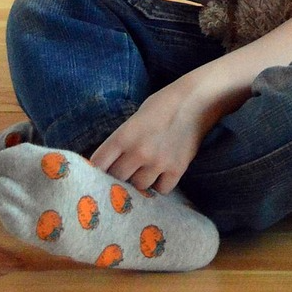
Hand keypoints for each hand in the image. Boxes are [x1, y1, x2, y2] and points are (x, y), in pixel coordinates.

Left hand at [90, 78, 214, 194]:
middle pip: (117, 178)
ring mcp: (158, 163)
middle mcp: (139, 152)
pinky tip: (159, 174)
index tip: (97, 173)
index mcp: (124, 136)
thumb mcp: (134, 118)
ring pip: (139, 186)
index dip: (96, 170)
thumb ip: (122, 139)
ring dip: (138, 181)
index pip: (99, 163)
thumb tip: (109, 162)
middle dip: (118, 176)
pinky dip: (159, 185)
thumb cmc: (161, 105)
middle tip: (123, 172)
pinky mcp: (177, 170)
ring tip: (143, 171)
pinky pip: (161, 190)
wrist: (195, 101)